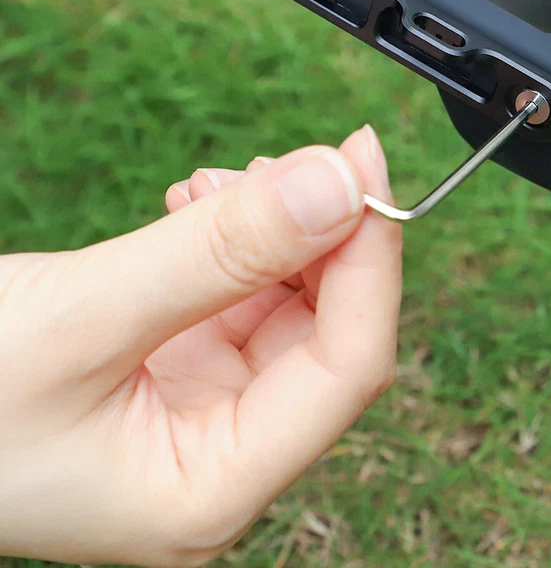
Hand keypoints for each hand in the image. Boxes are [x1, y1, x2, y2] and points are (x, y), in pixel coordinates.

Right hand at [0, 126, 401, 565]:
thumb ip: (218, 252)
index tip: (363, 160)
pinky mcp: (168, 368)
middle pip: (326, 333)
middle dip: (322, 237)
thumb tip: (339, 185)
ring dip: (274, 233)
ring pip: (284, 307)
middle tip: (303, 157)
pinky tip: (199, 203)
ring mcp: (195, 410)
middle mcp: (217, 456)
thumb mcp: (83, 317)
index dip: (372, 258)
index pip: (348, 367)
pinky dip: (230, 242)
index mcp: (211, 487)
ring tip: (223, 184)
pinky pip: (234, 296)